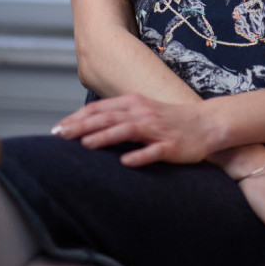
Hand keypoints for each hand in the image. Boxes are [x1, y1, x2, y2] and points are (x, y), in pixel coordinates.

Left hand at [51, 93, 213, 165]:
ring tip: (85, 144)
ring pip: (127, 130)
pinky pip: (153, 151)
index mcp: (134, 103)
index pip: (100, 108)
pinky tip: (125, 162)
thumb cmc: (170, 121)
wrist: (206, 124)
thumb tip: (88, 127)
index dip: (78, 117)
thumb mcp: (142, 112)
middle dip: (83, 126)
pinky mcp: (171, 146)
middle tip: (60, 135)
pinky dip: (139, 156)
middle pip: (109, 117)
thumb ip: (118, 116)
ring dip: (106, 136)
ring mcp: (157, 129)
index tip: (58, 128)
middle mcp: (143, 113)